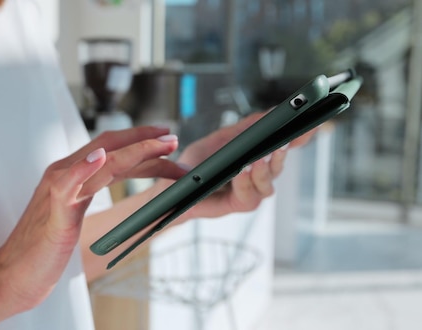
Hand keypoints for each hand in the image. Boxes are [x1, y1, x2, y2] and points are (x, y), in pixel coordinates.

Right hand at [0, 126, 185, 312]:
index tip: (168, 143)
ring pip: (101, 160)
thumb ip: (90, 193)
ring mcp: (56, 191)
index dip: (140, 143)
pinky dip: (85, 168)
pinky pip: (68, 184)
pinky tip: (100, 158)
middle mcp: (62, 174)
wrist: (12, 275)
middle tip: (175, 139)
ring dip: (137, 150)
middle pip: (109, 146)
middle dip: (146, 140)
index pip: (110, 150)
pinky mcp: (54, 212)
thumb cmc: (44, 249)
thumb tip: (120, 184)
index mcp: (69, 175)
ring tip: (166, 145)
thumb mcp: (73, 216)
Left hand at [162, 112, 317, 219]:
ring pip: (268, 183)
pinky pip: (250, 195)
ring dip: (263, 171)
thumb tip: (273, 112)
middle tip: (282, 142)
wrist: (174, 187)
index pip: (284, 145)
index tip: (309, 125)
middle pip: (279, 164)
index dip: (300, 136)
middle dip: (282, 153)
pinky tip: (241, 172)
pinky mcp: (241, 204)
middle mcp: (260, 174)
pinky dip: (245, 183)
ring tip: (257, 159)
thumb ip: (248, 127)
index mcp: (258, 155)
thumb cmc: (198, 163)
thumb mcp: (222, 138)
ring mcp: (252, 190)